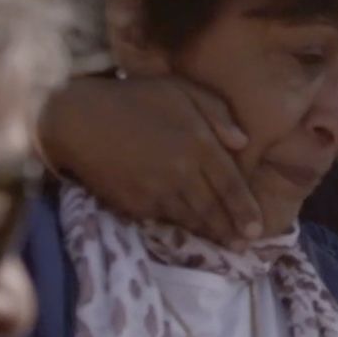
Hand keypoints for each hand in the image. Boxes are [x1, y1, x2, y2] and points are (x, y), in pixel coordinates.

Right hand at [36, 74, 262, 246]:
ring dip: (208, 233)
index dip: (245, 209)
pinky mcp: (135, 204)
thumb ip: (217, 112)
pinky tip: (190, 230)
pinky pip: (164, 218)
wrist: (80, 119)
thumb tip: (243, 142)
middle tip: (244, 247)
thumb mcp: (181, 89)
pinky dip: (179, 225)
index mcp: (197, 143)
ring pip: (190, 218)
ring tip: (223, 244)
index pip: (230, 184)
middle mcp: (181, 172)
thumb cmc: (134, 99)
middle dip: (230, 230)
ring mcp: (157, 191)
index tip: (257, 229)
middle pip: (213, 208)